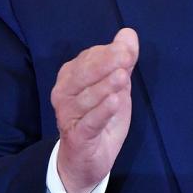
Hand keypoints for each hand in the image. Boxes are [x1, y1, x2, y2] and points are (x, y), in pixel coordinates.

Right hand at [51, 28, 138, 192]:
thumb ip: (122, 60)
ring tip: (122, 77)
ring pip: (86, 98)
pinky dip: (102, 112)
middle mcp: (64, 94)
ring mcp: (68, 115)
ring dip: (105, 87)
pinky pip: (89, 122)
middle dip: (104, 64)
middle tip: (126, 57)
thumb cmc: (101, 116)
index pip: (88, 59)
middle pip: (82, 75)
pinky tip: (115, 101)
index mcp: (71, 77)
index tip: (127, 49)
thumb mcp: (116, 86)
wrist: (88, 159)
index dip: (108, 53)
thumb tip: (128, 33)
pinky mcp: (77, 136)